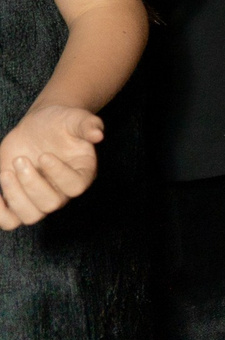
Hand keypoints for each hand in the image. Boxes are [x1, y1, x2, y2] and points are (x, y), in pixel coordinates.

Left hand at [0, 103, 103, 229]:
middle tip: (20, 159)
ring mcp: (40, 198)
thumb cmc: (60, 123)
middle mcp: (63, 191)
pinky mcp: (19, 200)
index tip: (43, 155)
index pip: (75, 187)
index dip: (58, 175)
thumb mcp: (75, 118)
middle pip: (51, 204)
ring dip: (15, 196)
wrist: (39, 126)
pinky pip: (10, 221)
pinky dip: (0, 213)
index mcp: (82, 173)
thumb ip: (88, 125)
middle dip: (32, 183)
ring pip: (30, 216)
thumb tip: (98, 135)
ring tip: (6, 172)